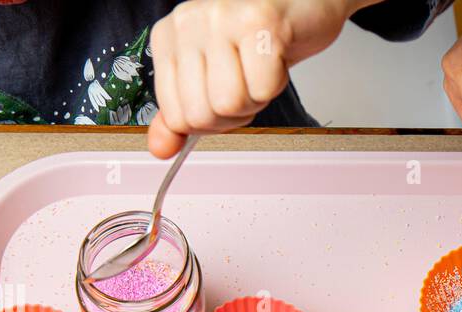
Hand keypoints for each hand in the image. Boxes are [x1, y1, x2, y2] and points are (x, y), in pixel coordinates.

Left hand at [148, 0, 365, 157]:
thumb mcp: (210, 75)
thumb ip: (183, 111)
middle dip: (234, 114)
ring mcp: (220, 19)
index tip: (226, 95)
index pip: (176, 116)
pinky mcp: (258, 22)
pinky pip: (262, 88)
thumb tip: (160, 148)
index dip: (210, 121)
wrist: (301, 5)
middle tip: (247, 81)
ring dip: (256, 98)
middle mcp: (188, 22)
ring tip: (260, 67)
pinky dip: (276, 83)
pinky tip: (276, 58)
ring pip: (229, 104)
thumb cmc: (258, 38)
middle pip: (201, 115)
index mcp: (168, 37)